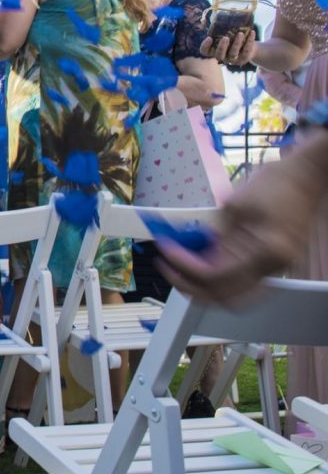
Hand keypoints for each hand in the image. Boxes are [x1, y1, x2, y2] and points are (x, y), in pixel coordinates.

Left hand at [156, 133, 327, 303]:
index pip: (214, 276)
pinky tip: (203, 263)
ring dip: (205, 287)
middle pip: (224, 297)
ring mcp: (275, 268)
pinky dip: (220, 279)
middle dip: (191, 285)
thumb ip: (212, 233)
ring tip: (182, 268)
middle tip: (168, 267)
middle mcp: (272, 267)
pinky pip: (243, 282)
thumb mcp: (233, 205)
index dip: (183, 267)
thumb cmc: (276, 182)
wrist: (307, 176)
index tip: (165, 251)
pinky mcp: (273, 263)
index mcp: (264, 252)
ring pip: (234, 296)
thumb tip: (189, 249)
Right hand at [200, 28, 256, 65]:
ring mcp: (233, 59)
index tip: (209, 38)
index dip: (205, 46)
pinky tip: (252, 33)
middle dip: (222, 47)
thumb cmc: (233, 37)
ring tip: (240, 34)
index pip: (205, 52)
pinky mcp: (244, 58)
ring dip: (236, 44)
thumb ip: (222, 25)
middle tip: (225, 38)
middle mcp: (222, 56)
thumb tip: (224, 11)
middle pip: (219, 55)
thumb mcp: (226, 32)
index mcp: (214, 50)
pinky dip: (249, 41)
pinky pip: (246, 50)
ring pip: (233, 54)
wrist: (248, 47)